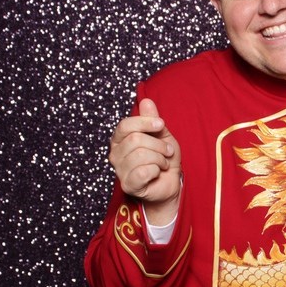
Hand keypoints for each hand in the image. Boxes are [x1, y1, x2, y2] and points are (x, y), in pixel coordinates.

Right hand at [108, 98, 181, 220]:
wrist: (170, 182)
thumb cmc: (163, 157)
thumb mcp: (161, 134)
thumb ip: (152, 119)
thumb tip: (146, 101)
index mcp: (120, 139)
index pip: (125, 125)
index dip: (144, 122)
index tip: (161, 124)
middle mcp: (115, 154)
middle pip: (135, 140)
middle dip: (158, 145)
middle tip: (168, 151)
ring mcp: (119, 171)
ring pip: (140, 155)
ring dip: (160, 158)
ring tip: (163, 163)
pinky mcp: (128, 185)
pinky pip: (142, 172)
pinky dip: (156, 170)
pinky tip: (157, 173)